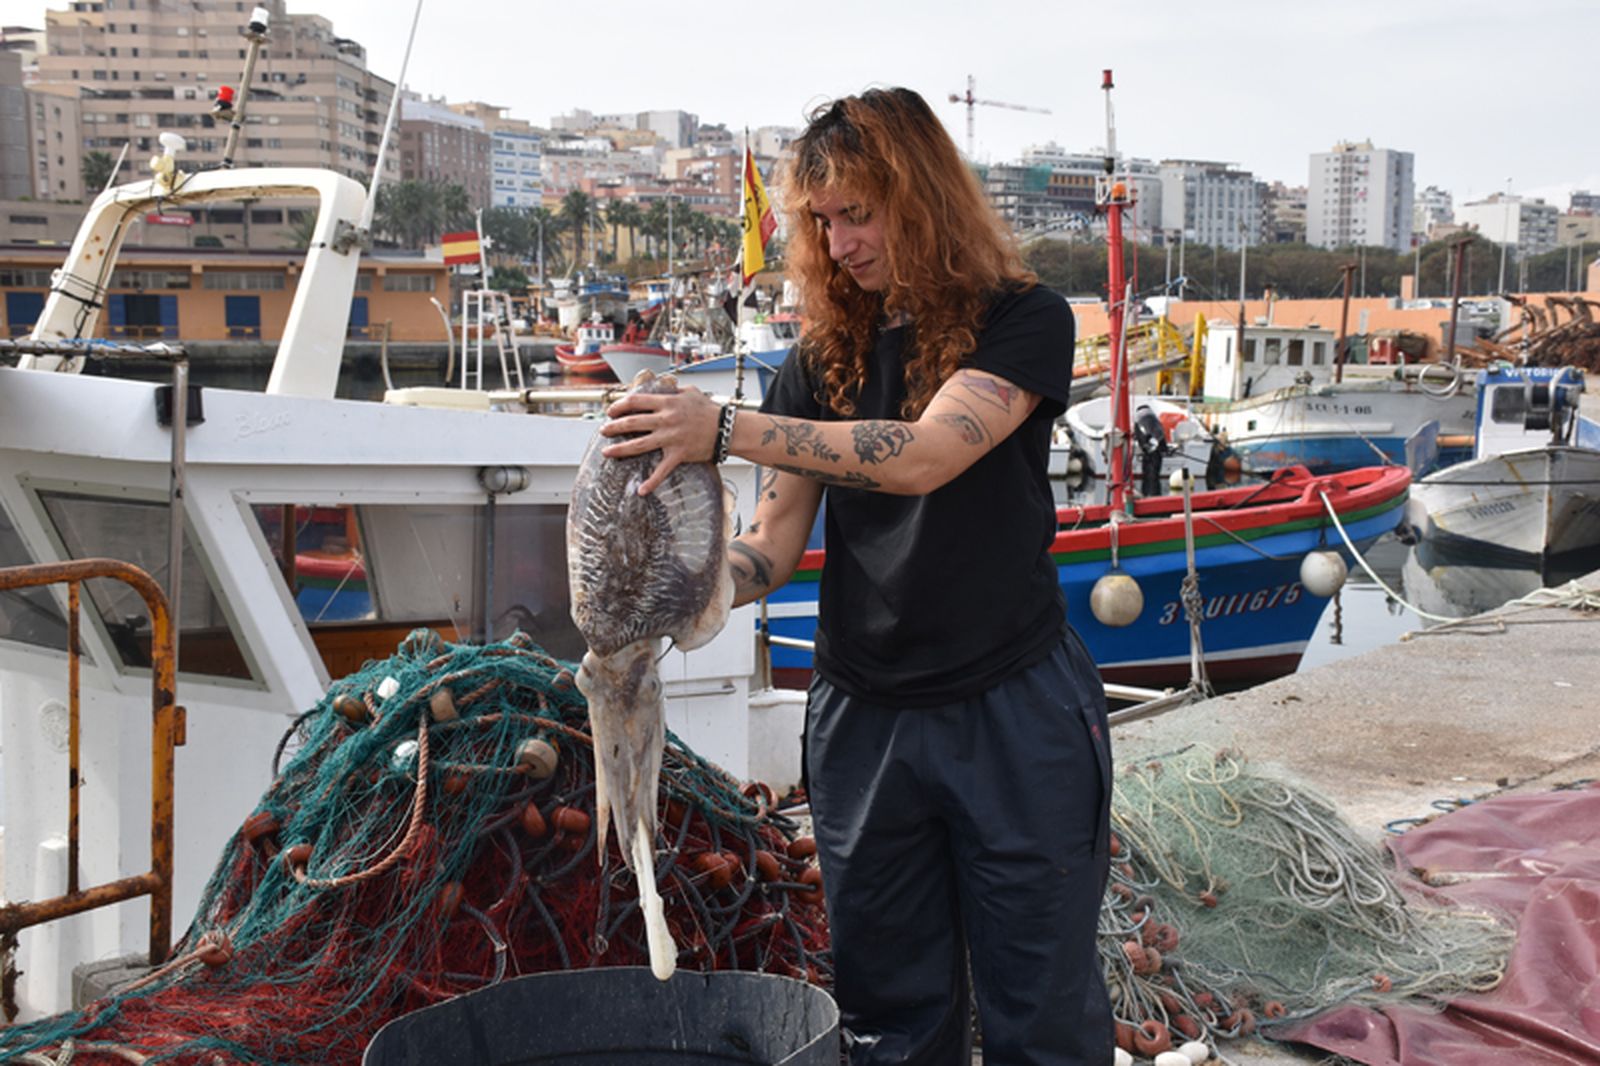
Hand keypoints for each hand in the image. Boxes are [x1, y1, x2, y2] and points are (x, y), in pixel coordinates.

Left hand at [600, 385, 720, 494]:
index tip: (611, 411)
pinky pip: (662, 470)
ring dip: (620, 449)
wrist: (726, 429)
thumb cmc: (708, 410)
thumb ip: (671, 389)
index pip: (636, 401)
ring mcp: (671, 438)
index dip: (620, 405)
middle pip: (632, 422)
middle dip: (614, 427)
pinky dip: (651, 482)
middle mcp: (666, 420)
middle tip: (603, 431)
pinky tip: (641, 490)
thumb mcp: (689, 392)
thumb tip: (659, 385)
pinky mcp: (679, 454)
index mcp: (667, 403)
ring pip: (639, 445)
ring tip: (607, 452)